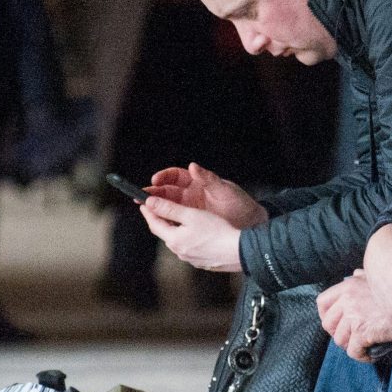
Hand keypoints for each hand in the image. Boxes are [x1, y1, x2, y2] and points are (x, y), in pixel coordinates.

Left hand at [137, 193, 241, 271]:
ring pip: (177, 241)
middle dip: (160, 220)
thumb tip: (150, 202)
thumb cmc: (217, 231)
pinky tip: (196, 233)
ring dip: (174, 230)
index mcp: (174, 240)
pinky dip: (187, 238)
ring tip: (177, 220)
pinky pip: (189, 247)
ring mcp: (190, 258)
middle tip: (157, 209)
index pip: (154, 224)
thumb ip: (169, 208)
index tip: (144, 203)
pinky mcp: (201, 261)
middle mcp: (179, 252)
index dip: (148, 211)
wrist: (239, 250)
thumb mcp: (191, 215)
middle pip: (164, 233)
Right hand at [147, 163, 265, 230]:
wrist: (250, 225)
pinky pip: (174, 221)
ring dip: (155, 207)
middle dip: (153, 193)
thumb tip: (193, 166)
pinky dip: (165, 221)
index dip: (163, 177)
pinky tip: (158, 224)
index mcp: (197, 183)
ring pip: (167, 207)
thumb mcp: (225, 190)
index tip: (155, 180)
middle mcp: (191, 195)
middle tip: (140, 196)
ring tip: (144, 209)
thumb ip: (208, 179)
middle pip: (166, 192)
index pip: (175, 177)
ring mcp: (190, 210)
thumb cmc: (240, 204)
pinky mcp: (191, 224)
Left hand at [316, 270, 391, 361]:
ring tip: (364, 347)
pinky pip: (353, 351)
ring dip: (351, 346)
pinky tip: (371, 355)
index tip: (336, 324)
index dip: (326, 317)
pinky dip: (361, 356)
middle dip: (338, 334)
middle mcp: (348, 300)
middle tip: (352, 338)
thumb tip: (356, 274)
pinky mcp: (363, 331)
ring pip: (340, 340)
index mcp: (348, 286)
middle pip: (328, 324)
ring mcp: (354, 315)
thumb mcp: (377, 277)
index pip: (323, 302)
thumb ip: (363, 277)